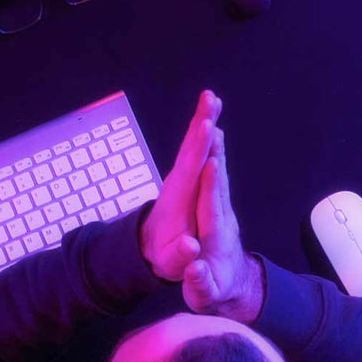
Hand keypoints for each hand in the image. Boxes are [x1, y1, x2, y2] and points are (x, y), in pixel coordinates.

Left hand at [140, 90, 222, 280]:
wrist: (150, 249)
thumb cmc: (165, 256)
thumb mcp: (171, 263)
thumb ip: (180, 255)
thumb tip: (190, 247)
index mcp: (178, 200)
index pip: (189, 170)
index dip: (199, 149)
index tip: (208, 127)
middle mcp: (178, 183)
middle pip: (190, 149)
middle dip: (200, 123)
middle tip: (210, 99)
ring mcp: (181, 177)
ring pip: (192, 145)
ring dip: (201, 121)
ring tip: (211, 99)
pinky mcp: (186, 176)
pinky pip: (195, 149)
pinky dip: (201, 132)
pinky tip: (210, 118)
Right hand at [181, 130, 263, 323]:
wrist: (234, 288)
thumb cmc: (215, 292)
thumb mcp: (205, 296)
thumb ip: (200, 283)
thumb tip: (195, 270)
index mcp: (216, 238)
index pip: (211, 208)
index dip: (211, 187)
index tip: (209, 163)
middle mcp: (222, 218)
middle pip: (217, 183)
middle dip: (214, 154)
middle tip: (210, 123)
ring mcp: (222, 211)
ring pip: (218, 175)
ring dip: (215, 148)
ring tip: (212, 118)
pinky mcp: (218, 207)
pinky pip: (215, 176)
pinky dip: (213, 154)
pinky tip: (213, 136)